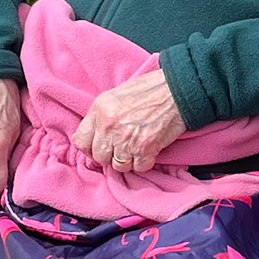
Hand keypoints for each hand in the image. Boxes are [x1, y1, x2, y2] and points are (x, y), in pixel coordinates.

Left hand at [72, 71, 186, 173]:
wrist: (177, 90)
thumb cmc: (149, 90)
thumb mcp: (116, 96)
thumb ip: (102, 116)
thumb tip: (95, 137)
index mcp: (99, 109)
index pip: (81, 141)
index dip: (91, 148)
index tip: (101, 147)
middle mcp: (109, 125)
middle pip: (99, 157)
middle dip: (110, 156)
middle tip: (123, 147)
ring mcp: (126, 138)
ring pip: (118, 166)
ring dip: (128, 160)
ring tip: (137, 147)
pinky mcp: (145, 148)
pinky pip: (138, 167)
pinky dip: (145, 162)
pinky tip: (149, 149)